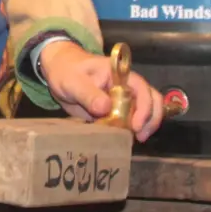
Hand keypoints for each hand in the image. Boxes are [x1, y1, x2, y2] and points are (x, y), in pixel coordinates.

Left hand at [39, 41, 164, 141]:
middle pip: (151, 99)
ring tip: (136, 139)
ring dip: (145, 125)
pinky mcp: (116, 110)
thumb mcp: (74, 82)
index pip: (142, 87)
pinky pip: (129, 120)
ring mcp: (123, 98)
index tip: (135, 125)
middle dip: (151, 119)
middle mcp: (127, 86)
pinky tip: (124, 140)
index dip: (145, 106)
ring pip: (145, 110)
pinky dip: (131, 130)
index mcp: (120, 75)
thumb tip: (105, 108)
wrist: (59, 72)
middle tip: (140, 137)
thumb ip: (89, 94)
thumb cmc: (68, 71)